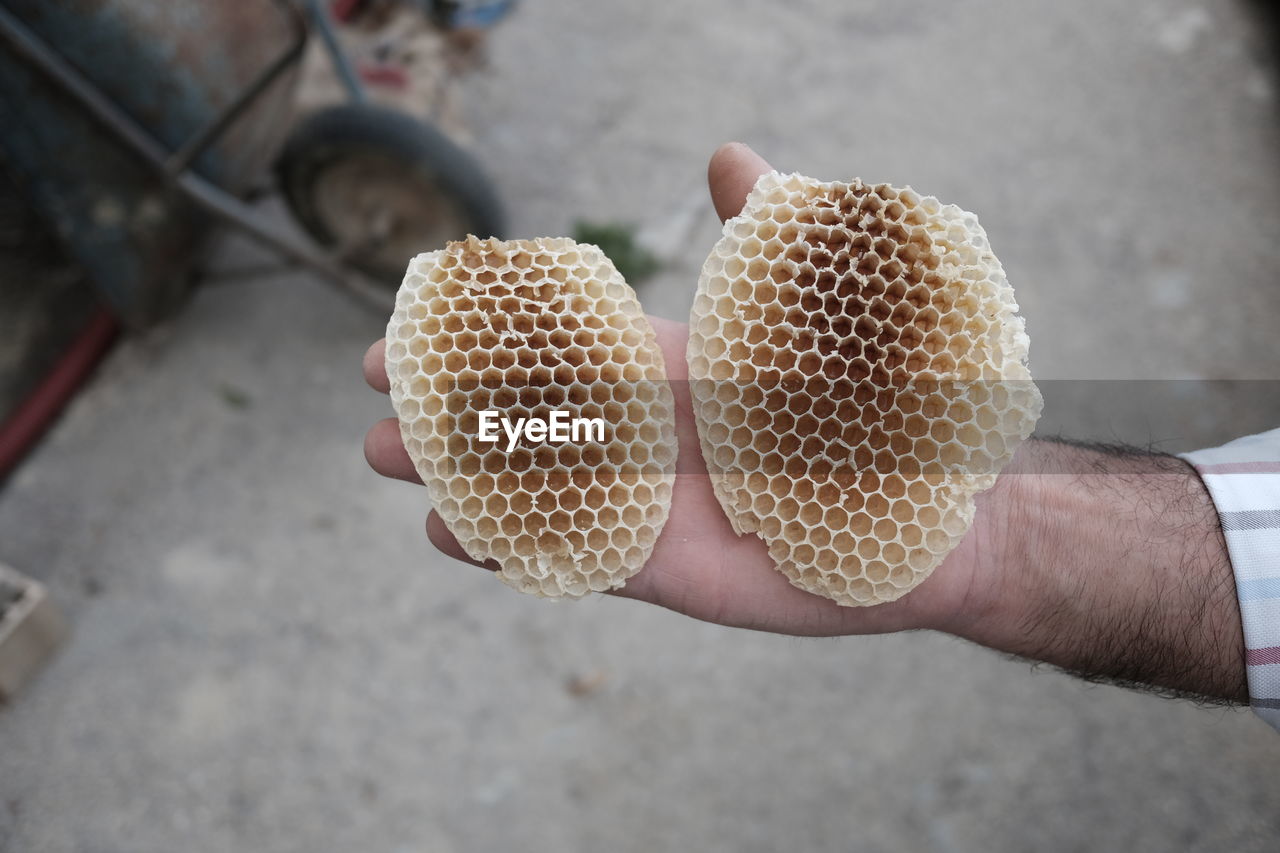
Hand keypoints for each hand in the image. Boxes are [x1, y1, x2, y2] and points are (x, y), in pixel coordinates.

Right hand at [362, 142, 989, 635]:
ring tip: (393, 464)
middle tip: (378, 408)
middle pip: (524, 423)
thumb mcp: (812, 316)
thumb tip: (727, 156)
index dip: (484, 342)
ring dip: (460, 478)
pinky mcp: (662, 566)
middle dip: (448, 413)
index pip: (554, 352)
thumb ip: (763, 243)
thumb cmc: (873, 409)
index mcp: (665, 372)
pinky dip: (512, 545)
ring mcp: (648, 503)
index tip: (413, 328)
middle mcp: (644, 436)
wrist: (925, 512)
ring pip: (532, 490)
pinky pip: (573, 554)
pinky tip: (455, 534)